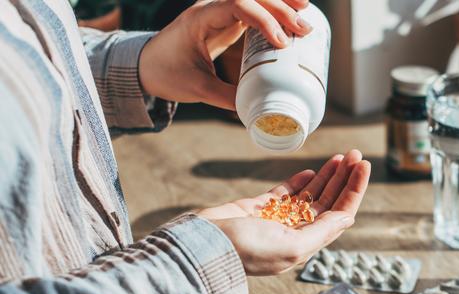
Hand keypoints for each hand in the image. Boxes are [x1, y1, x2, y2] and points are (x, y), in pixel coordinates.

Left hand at [138, 0, 311, 109]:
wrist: (146, 65)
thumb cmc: (166, 73)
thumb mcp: (196, 88)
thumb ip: (227, 98)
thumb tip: (258, 112)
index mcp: (200, 18)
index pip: (237, 5)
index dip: (263, 20)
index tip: (282, 43)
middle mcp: (211, 7)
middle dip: (280, 7)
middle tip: (303, 29)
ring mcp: (220, 11)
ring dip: (280, 2)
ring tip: (306, 14)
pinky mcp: (226, 19)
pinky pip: (253, 7)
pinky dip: (272, 10)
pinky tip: (291, 16)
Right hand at [196, 150, 370, 274]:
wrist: (201, 245)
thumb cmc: (244, 250)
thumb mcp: (291, 246)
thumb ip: (321, 232)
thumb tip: (348, 219)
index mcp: (305, 244)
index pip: (339, 214)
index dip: (353, 190)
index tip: (363, 165)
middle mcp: (294, 233)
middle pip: (327, 202)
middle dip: (343, 179)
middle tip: (355, 154)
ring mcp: (276, 221)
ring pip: (309, 196)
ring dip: (326, 177)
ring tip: (339, 157)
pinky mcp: (258, 209)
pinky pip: (285, 194)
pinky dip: (299, 182)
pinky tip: (312, 172)